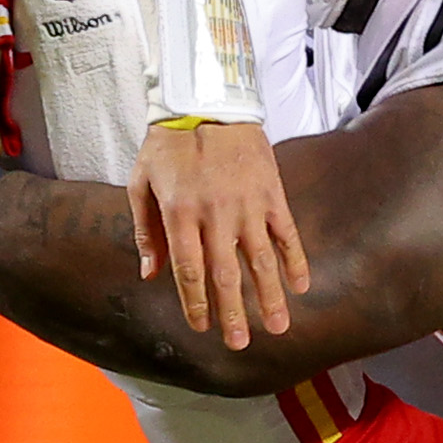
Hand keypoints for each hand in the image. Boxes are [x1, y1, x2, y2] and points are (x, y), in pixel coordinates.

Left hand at [132, 118, 309, 343]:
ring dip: (270, 296)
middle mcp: (216, 214)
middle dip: (234, 313)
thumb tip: (150, 274)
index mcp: (180, 213)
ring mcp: (248, 204)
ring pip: (261, 259)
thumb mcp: (141, 181)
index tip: (202, 328)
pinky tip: (301, 285)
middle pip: (226, 274)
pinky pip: (286, 232)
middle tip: (240, 343)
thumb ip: (147, 229)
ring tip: (279, 327)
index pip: (189, 271)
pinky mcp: (272, 192)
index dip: (196, 304)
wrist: (208, 99)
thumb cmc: (169, 143)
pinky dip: (295, 260)